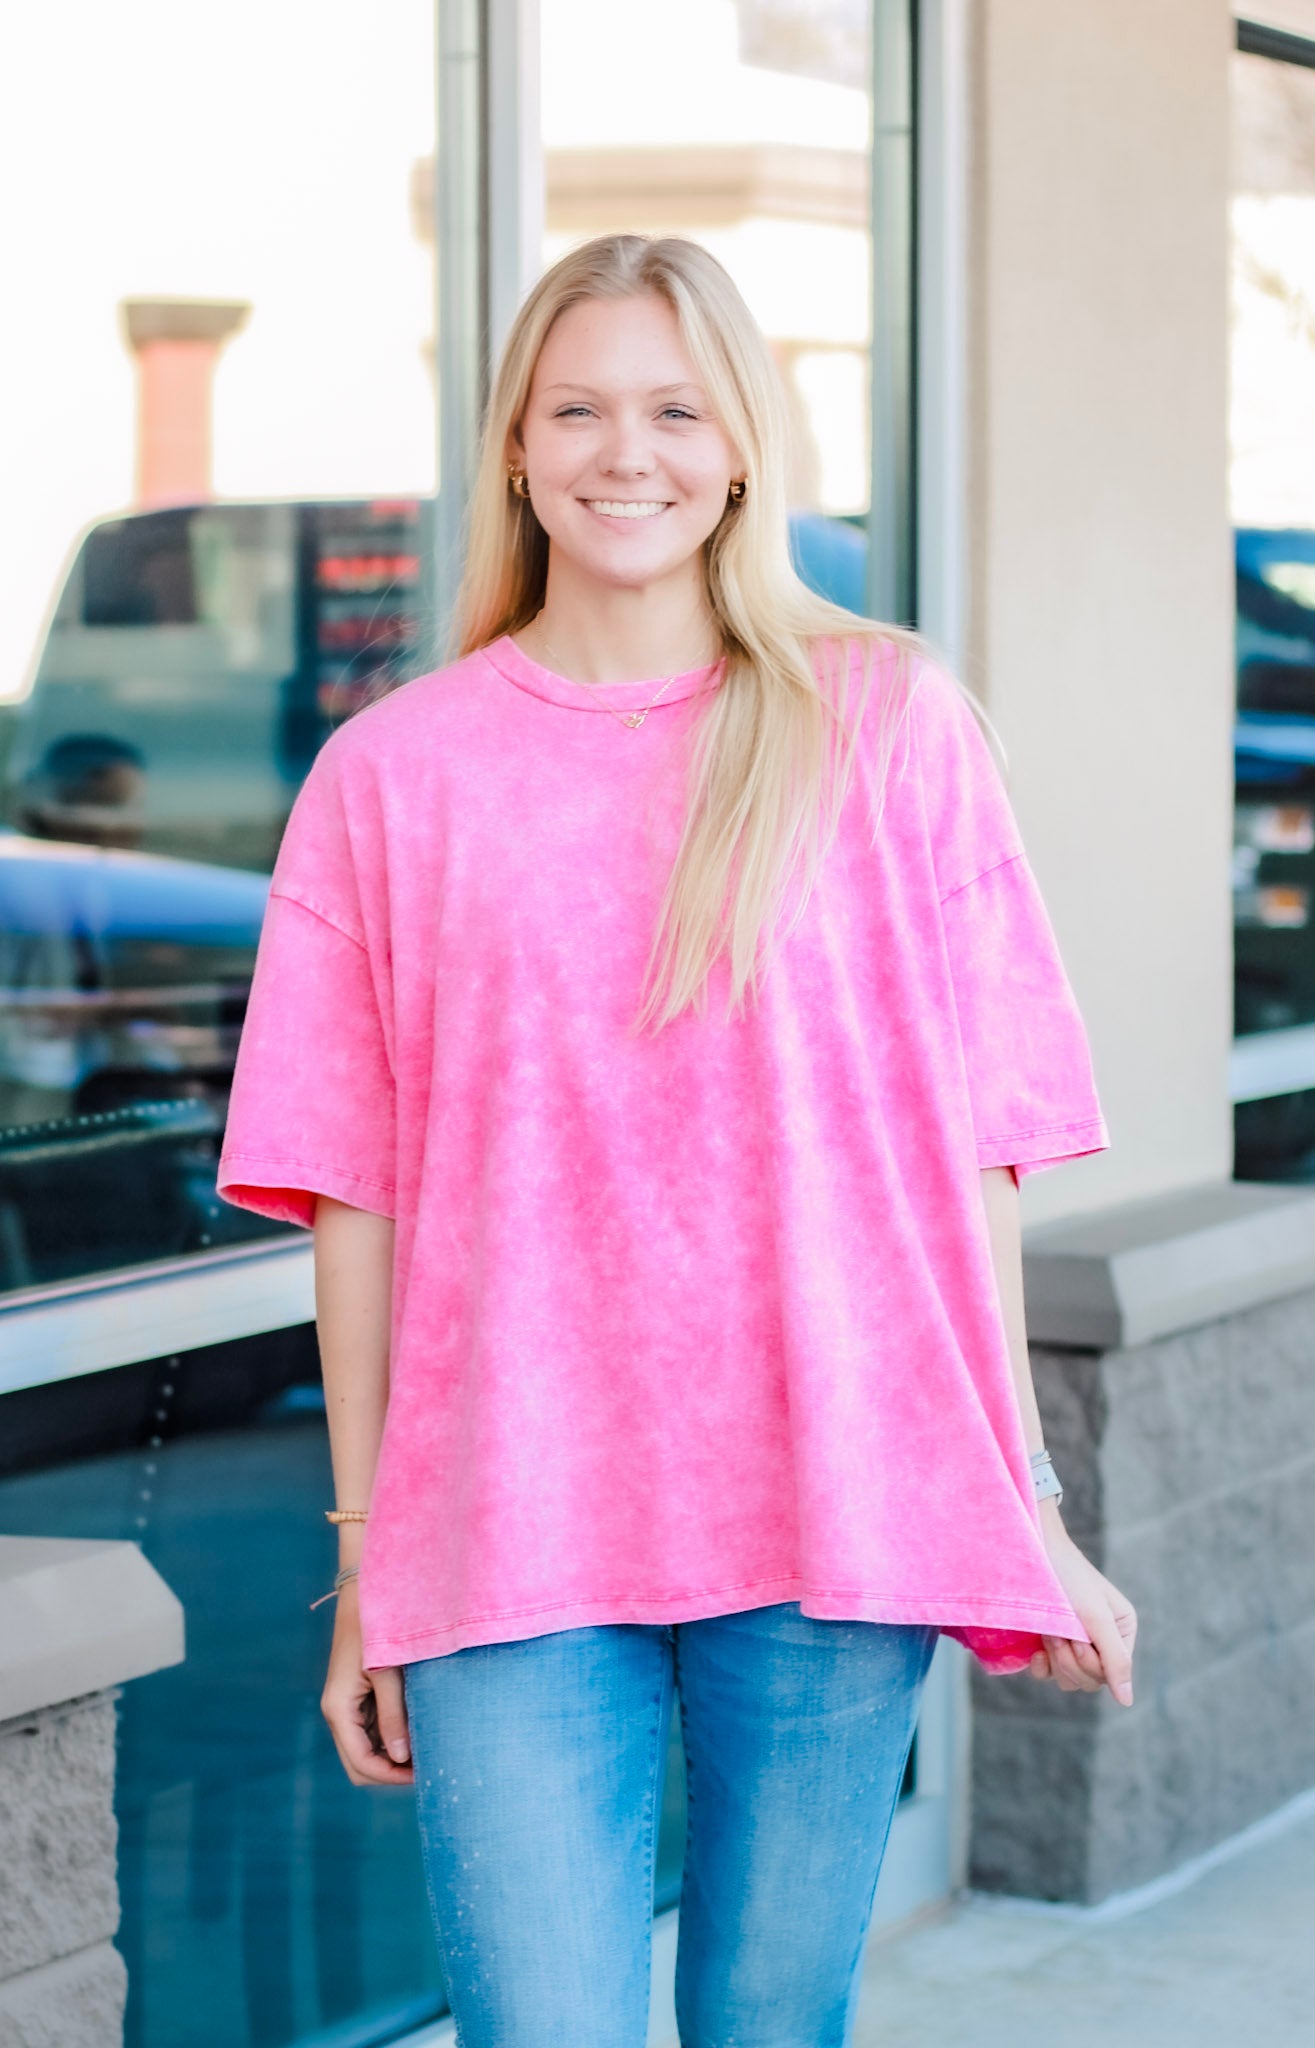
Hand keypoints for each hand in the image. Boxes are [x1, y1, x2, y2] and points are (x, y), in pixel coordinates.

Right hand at [320, 1582, 413, 1784]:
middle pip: (359, 1765)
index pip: (361, 1764)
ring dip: (392, 1757)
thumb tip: (400, 1757)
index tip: (423, 1774)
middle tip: (427, 1766)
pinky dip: (391, 1739)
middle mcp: (337, 1714)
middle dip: (390, 1772)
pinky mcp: (357, 1699)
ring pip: (365, 1752)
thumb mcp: (387, 1673)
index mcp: (339, 1710)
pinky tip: (417, 1731)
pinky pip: (371, 1733)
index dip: (391, 1776)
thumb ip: (393, 1715)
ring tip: (427, 1748)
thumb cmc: (375, 1630)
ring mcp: (346, 1708)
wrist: (363, 1596)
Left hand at [1030, 1516, 1136, 1705]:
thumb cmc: (1069, 1578)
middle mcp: (1102, 1641)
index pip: (1112, 1674)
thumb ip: (1115, 1659)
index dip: (1091, 1663)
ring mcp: (1075, 1643)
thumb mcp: (1096, 1617)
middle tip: (1059, 1632)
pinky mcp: (1050, 1643)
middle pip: (1091, 1681)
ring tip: (1049, 1632)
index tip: (1077, 1638)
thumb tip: (1127, 1702)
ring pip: (1070, 1681)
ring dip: (1056, 1659)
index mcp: (1122, 1632)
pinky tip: (1036, 1650)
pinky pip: (1049, 1675)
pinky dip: (1042, 1667)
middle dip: (1071, 1660)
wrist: (1034, 1549)